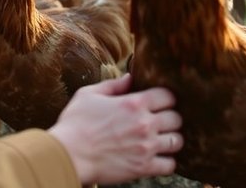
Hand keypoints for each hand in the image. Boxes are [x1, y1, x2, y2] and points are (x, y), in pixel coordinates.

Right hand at [48, 75, 181, 184]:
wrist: (69, 154)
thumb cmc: (75, 123)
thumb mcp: (89, 94)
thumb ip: (113, 85)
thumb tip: (130, 77)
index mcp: (133, 103)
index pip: (168, 96)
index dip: (166, 98)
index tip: (161, 102)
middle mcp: (145, 124)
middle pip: (176, 119)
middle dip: (170, 118)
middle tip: (161, 121)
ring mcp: (146, 147)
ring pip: (177, 141)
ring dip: (170, 139)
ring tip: (161, 139)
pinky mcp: (143, 168)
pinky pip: (170, 165)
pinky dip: (167, 161)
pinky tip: (158, 157)